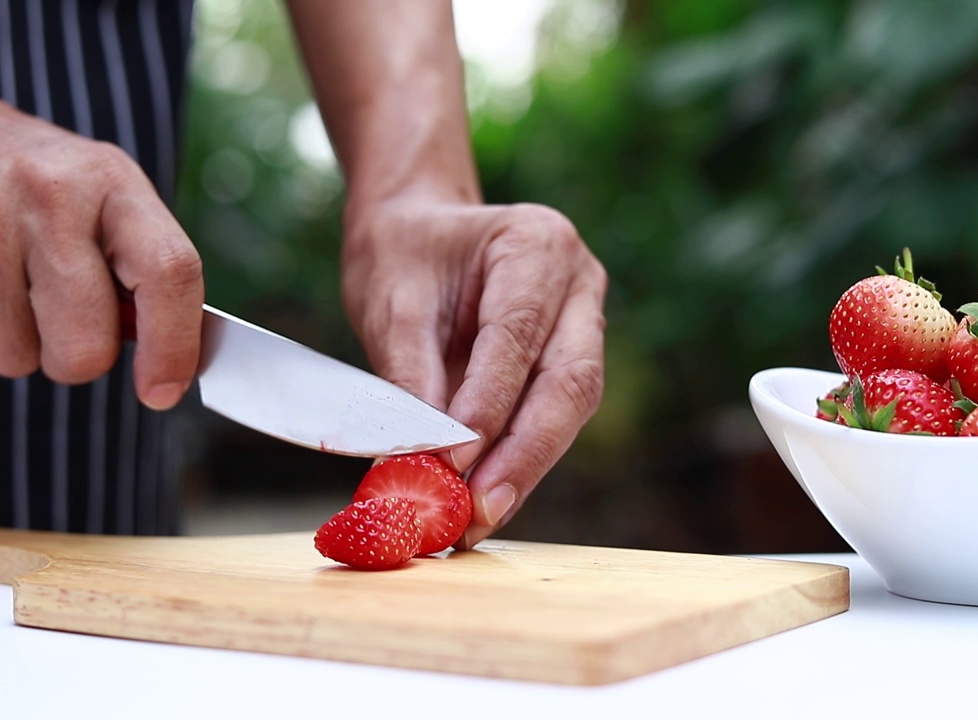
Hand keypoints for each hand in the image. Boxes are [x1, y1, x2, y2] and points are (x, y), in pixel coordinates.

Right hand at [0, 14, 201, 408]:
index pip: (167, 272)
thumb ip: (143, 270)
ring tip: (10, 283)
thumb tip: (168, 363)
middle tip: (66, 320)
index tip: (164, 389)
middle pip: (84, 346)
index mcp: (112, 181)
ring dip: (18, 341)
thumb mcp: (106, 196)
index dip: (174, 345)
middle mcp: (47, 196)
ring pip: (16, 357)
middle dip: (79, 356)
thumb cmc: (38, 179)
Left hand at [340, 197, 607, 547]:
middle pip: (569, 381)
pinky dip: (518, 462)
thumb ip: (411, 376)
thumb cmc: (403, 253)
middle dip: (524, 455)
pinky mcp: (570, 362)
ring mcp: (584, 323)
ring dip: (524, 469)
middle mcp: (578, 282)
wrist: (416, 232)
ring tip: (477, 520)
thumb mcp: (392, 303)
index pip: (519, 334)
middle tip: (480, 511)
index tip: (453, 462)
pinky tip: (485, 501)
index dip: (490, 404)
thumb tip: (422, 461)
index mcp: (537, 243)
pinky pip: (553, 418)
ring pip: (571, 408)